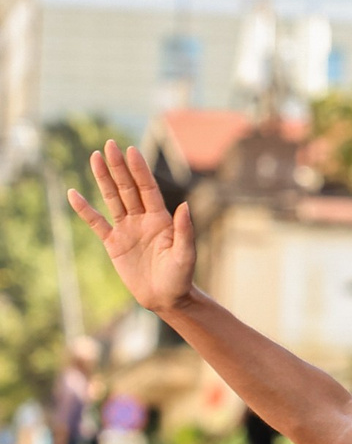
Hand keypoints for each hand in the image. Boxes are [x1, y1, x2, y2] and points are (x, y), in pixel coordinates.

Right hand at [68, 141, 198, 315]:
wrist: (166, 298)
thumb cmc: (181, 277)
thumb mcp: (186, 254)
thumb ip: (184, 230)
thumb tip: (184, 205)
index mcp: (161, 219)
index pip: (148, 189)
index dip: (139, 170)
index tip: (131, 150)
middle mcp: (143, 219)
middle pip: (128, 188)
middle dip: (119, 167)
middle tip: (109, 145)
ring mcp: (127, 229)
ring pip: (113, 199)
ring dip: (104, 179)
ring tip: (95, 157)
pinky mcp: (113, 243)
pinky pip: (96, 223)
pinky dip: (85, 209)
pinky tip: (74, 194)